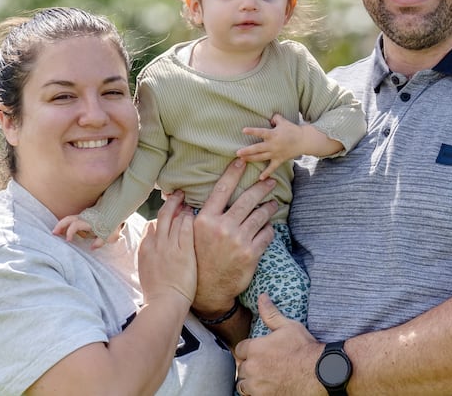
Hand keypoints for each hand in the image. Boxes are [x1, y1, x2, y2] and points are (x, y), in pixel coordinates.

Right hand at [52, 216, 117, 249]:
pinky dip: (67, 224)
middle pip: (68, 219)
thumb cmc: (113, 224)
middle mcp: (84, 217)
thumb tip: (92, 248)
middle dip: (60, 226)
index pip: (75, 225)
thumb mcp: (110, 235)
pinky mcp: (85, 216)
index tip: (68, 241)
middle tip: (53, 233)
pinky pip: (73, 219)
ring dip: (62, 225)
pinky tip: (65, 231)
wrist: (116, 211)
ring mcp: (84, 216)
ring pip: (69, 218)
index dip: (70, 233)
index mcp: (88, 222)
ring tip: (56, 233)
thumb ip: (100, 242)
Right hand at [138, 190, 195, 304]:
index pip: (153, 223)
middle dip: (172, 202)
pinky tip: (196, 214)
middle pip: (164, 215)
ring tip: (190, 201)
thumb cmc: (157, 292)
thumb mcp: (146, 269)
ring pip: (176, 218)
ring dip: (183, 208)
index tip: (170, 208)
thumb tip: (151, 233)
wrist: (165, 304)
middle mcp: (156, 243)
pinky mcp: (184, 250)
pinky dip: (191, 218)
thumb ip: (149, 250)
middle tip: (179, 193)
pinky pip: (187, 227)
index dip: (163, 214)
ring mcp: (170, 246)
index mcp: (145, 248)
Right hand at [191, 159, 276, 315]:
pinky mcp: (251, 254)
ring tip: (273, 203)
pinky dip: (269, 228)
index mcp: (205, 219)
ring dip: (269, 207)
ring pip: (260, 215)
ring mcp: (238, 241)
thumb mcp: (190, 235)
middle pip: (247, 199)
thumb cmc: (198, 258)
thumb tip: (178, 195)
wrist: (207, 290)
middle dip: (262, 187)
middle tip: (270, 180)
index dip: (234, 172)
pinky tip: (268, 227)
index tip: (243, 161)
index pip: (222, 189)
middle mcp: (222, 227)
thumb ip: (190, 215)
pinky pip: (266, 234)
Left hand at [235, 293, 323, 395]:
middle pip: (241, 368)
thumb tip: (262, 297)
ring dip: (250, 381)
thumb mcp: (288, 326)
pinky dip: (256, 393)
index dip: (247, 350)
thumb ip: (271, 314)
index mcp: (255, 348)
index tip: (256, 352)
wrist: (319, 372)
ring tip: (262, 378)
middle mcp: (252, 368)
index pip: (239, 350)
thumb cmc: (304, 348)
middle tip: (262, 364)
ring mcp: (257, 386)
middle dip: (249, 365)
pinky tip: (267, 387)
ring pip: (243, 384)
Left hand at [238, 114, 302, 179]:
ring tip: (242, 160)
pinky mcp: (279, 160)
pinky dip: (267, 173)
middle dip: (247, 151)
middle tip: (237, 153)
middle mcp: (273, 145)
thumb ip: (275, 118)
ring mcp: (276, 153)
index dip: (252, 131)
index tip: (243, 130)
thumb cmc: (292, 130)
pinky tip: (260, 178)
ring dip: (251, 159)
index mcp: (273, 135)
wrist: (304, 141)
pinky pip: (272, 167)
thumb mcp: (283, 121)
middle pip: (258, 148)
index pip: (261, 132)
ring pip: (261, 157)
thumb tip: (269, 117)